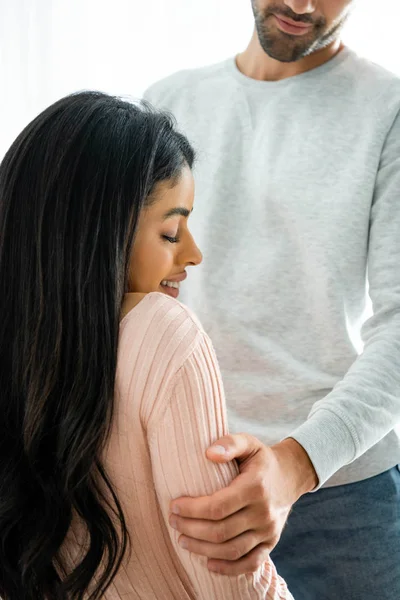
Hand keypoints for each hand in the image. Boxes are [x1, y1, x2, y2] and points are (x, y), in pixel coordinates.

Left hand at [169, 434, 317, 574]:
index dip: (193, 510)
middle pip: (221, 531)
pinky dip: (228, 568)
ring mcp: (268, 530)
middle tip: (173, 521)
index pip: (218, 506)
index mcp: (255, 487)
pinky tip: (208, 562)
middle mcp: (263, 512)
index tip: (174, 505)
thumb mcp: (248, 442)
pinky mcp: (270, 542)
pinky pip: (250, 563)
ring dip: (202, 549)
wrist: (291, 475)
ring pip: (231, 550)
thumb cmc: (261, 458)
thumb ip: (229, 444)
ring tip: (182, 539)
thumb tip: (208, 453)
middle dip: (191, 529)